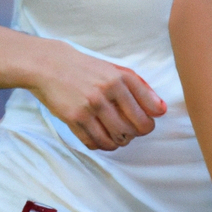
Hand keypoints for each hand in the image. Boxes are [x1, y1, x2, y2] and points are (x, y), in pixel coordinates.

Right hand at [28, 40, 166, 150]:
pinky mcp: (74, 118)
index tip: (148, 122)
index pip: (149, 106)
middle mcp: (108, 91)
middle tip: (132, 132)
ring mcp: (90, 106)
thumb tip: (161, 109)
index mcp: (121, 77)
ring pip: (117, 138)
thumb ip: (138, 87)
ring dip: (120, 142)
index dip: (151, 120)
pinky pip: (95, 142)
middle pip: (135, 127)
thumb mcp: (114, 70)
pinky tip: (101, 138)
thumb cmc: (86, 69)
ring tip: (117, 136)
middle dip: (137, 133)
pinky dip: (102, 145)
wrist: (50, 65)